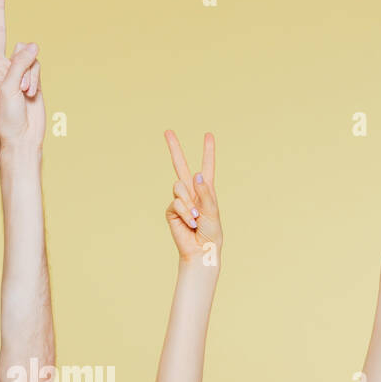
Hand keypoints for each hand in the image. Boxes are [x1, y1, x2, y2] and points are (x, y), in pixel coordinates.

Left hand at [0, 0, 43, 150]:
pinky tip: (31, 94)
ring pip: (26, 53)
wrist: (23, 136)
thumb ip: (19, 63)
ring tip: (23, 92)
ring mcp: (15, 69)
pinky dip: (35, 79)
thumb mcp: (8, 87)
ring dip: (27, 72)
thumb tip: (32, 44)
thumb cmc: (7, 117)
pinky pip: (36, 65)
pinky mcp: (30, 76)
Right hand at [164, 130, 220, 264]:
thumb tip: (195, 175)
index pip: (206, 167)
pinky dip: (185, 213)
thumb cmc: (211, 232)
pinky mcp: (171, 211)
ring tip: (196, 218)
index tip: (208, 135)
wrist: (201, 250)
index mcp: (205, 190)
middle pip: (180, 165)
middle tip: (167, 131)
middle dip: (174, 148)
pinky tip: (190, 223)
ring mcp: (180, 200)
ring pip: (178, 186)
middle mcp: (191, 192)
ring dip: (189, 203)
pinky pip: (176, 203)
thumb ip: (205, 192)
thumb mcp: (213, 210)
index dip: (208, 151)